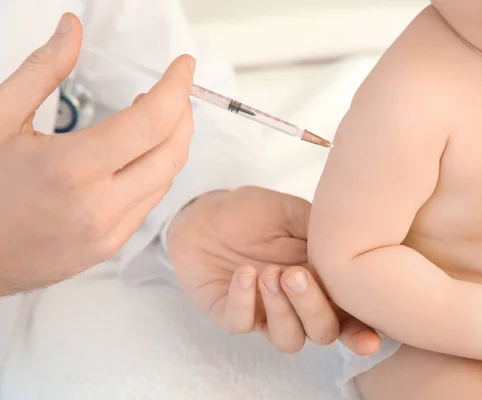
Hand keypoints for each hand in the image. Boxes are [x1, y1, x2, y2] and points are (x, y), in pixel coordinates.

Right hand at [0, 13, 194, 294]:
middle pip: (172, 152)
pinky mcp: (109, 246)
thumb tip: (72, 31)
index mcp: (71, 168)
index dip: (177, 88)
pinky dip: (154, 172)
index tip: (183, 67)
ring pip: (165, 179)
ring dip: (170, 143)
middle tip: (173, 90)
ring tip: (151, 119)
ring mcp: (108, 232)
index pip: (152, 122)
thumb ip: (42, 71)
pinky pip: (149, 203)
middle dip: (182, 114)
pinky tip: (136, 157)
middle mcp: (98, 205)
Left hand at [167, 186, 381, 354]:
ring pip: (287, 339)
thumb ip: (323, 232)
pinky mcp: (229, 313)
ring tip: (269, 274)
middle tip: (295, 274)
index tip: (370, 338)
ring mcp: (264, 313)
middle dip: (314, 308)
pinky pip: (241, 323)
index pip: (349, 316)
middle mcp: (297, 305)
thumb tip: (354, 246)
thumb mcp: (293, 213)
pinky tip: (244, 273)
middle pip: (323, 332)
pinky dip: (244, 300)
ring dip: (283, 310)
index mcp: (321, 283)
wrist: (206, 212)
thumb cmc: (254, 213)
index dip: (362, 332)